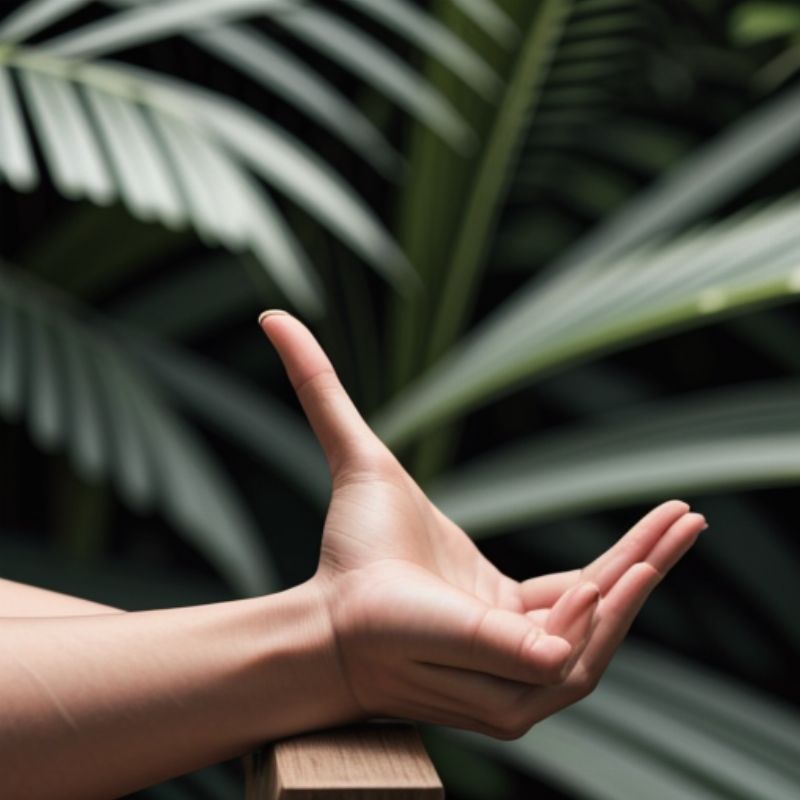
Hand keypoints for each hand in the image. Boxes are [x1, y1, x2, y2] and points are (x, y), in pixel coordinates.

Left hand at [259, 311, 705, 738]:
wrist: (328, 619)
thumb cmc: (347, 551)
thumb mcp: (360, 459)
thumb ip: (323, 389)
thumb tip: (273, 314)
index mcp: (503, 604)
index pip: (585, 581)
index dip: (633, 551)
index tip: (674, 513)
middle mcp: (516, 643)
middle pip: (602, 607)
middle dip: (651, 564)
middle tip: (690, 518)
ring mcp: (517, 675)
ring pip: (597, 639)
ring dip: (635, 590)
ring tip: (672, 533)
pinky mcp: (514, 692)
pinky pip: (573, 661)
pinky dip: (600, 622)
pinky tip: (619, 578)